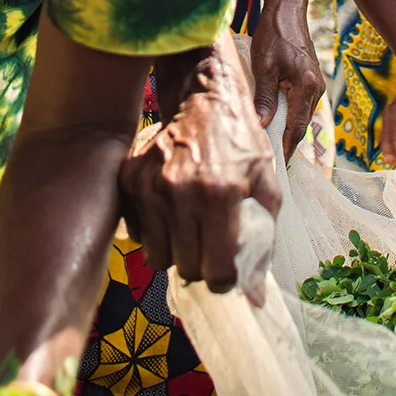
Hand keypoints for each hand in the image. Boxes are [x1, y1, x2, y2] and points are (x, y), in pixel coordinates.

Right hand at [121, 38, 279, 292]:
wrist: (204, 98)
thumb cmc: (241, 142)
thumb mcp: (265, 184)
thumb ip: (263, 240)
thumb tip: (256, 297)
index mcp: (221, 196)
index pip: (218, 272)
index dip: (226, 279)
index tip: (227, 271)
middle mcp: (182, 193)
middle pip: (186, 269)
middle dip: (201, 266)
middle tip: (210, 246)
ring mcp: (151, 187)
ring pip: (157, 258)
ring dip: (176, 252)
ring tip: (191, 229)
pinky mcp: (130, 180)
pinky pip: (137, 233)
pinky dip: (153, 232)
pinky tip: (170, 211)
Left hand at [248, 0, 326, 159]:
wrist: (287, 9)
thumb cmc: (274, 34)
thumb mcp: (264, 66)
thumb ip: (264, 97)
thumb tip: (261, 125)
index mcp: (307, 87)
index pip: (297, 128)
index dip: (286, 148)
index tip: (276, 166)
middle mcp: (316, 89)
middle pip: (301, 125)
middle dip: (286, 143)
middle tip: (269, 161)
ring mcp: (315, 85)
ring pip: (300, 116)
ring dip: (286, 130)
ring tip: (269, 146)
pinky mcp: (309, 80)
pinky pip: (299, 105)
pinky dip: (288, 116)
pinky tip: (273, 122)